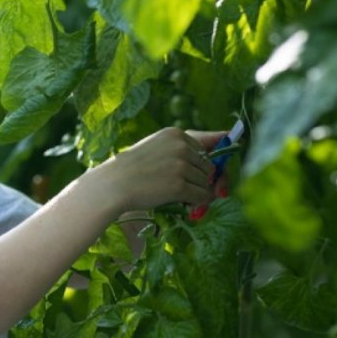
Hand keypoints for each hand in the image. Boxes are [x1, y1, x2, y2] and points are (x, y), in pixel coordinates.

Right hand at [101, 127, 223, 211]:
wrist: (113, 184)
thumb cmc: (132, 167)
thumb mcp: (155, 146)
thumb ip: (180, 146)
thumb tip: (223, 137)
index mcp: (175, 134)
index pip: (203, 150)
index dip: (196, 165)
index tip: (185, 174)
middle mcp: (181, 147)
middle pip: (208, 166)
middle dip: (199, 179)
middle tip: (182, 187)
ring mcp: (181, 166)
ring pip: (206, 183)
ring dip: (196, 191)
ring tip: (177, 195)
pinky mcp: (179, 186)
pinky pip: (202, 196)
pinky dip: (197, 202)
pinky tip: (185, 203)